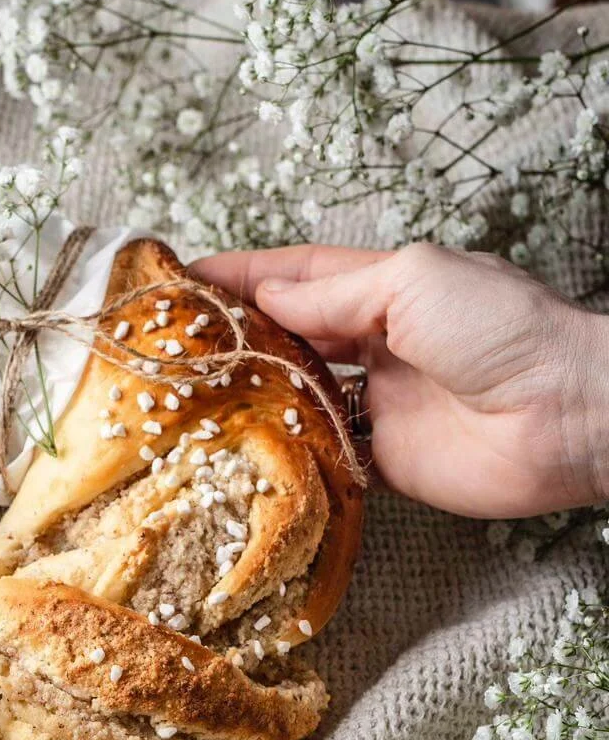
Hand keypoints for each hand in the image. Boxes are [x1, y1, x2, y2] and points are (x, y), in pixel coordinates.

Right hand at [190, 242, 608, 518]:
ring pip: (302, 400)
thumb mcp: (412, 282)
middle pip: (292, 339)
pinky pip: (328, 460)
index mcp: (387, 289)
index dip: (241, 276)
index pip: (297, 278)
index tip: (181, 278)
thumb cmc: (502, 329)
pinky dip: (292, 457)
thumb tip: (269, 301)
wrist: (566, 413)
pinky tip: (246, 455)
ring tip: (194, 400)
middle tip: (175, 347)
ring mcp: (382, 406)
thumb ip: (335, 296)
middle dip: (237, 339)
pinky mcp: (389, 463)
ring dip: (255, 398)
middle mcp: (379, 345)